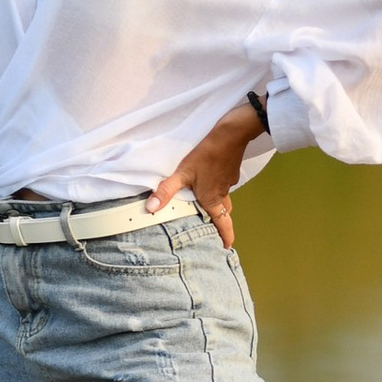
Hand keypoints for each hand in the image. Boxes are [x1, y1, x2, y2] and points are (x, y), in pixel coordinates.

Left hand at [148, 100, 260, 248]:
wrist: (231, 134)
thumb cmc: (207, 155)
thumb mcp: (183, 172)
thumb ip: (167, 190)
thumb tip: (151, 209)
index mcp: (212, 199)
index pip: (222, 223)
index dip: (225, 236)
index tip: (225, 247)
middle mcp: (222, 192)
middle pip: (223, 212)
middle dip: (220, 221)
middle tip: (213, 227)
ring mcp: (228, 180)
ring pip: (223, 197)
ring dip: (217, 203)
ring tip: (206, 202)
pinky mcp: (229, 168)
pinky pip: (223, 182)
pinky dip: (217, 185)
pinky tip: (209, 177)